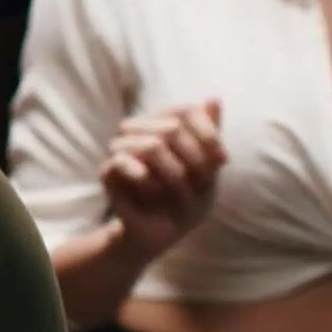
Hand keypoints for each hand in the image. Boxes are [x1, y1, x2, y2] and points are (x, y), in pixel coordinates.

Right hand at [99, 99, 227, 264]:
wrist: (160, 234)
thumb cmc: (186, 199)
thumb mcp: (208, 170)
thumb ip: (210, 135)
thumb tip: (214, 97)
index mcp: (164, 125)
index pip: (186, 111)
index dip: (207, 133)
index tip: (223, 160)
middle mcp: (141, 131)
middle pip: (172, 128)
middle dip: (195, 160)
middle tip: (202, 186)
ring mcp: (122, 149)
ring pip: (153, 145)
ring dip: (175, 175)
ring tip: (180, 194)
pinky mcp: (109, 171)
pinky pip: (126, 163)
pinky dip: (148, 182)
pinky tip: (155, 193)